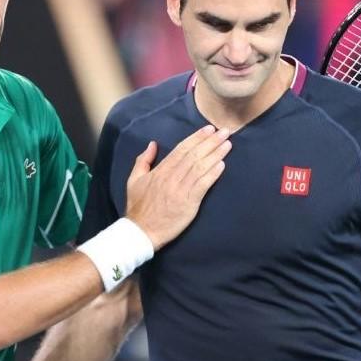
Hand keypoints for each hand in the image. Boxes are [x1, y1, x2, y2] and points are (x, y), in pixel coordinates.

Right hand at [125, 125, 230, 249]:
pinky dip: (212, 174)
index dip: (196, 138)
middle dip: (210, 142)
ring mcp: (181, 190)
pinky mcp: (189, 204)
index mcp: (160, 170)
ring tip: (227, 144)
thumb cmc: (138, 207)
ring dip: (215, 154)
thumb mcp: (134, 180)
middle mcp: (172, 177)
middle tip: (224, 131)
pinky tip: (222, 165)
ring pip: (200, 167)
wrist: (141, 231)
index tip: (209, 129)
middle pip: (194, 155)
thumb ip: (143, 161)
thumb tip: (152, 144)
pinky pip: (202, 185)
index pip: (181, 149)